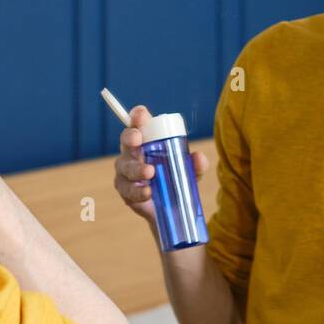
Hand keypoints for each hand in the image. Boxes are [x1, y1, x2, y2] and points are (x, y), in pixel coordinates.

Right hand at [113, 105, 210, 224]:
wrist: (171, 208)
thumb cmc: (176, 178)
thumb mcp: (190, 171)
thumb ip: (196, 165)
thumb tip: (198, 157)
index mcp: (147, 140)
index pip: (138, 122)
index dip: (137, 116)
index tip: (141, 116)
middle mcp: (132, 152)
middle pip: (126, 139)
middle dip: (130, 137)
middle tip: (138, 140)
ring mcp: (126, 171)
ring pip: (125, 166)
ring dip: (136, 168)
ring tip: (150, 173)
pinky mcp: (126, 191)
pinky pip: (127, 189)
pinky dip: (138, 191)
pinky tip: (148, 192)